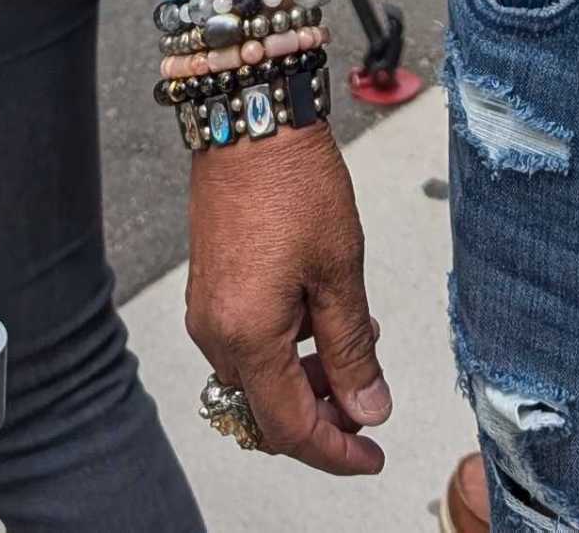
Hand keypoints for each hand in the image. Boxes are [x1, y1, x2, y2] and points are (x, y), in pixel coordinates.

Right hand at [185, 127, 389, 474]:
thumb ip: (352, 349)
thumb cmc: (295, 186)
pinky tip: (324, 321)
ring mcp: (207, 312)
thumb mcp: (341, 271)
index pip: (290, 427)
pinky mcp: (209, 290)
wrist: (252, 122)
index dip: (336, 451)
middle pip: (267, 411)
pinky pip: (246, 346)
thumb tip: (368, 408)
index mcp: (248, 337)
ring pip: (257, 379)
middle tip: (369, 404)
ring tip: (357, 349)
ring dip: (306, 381)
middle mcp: (215, 334)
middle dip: (322, 417)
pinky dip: (287, 351)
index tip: (372, 457)